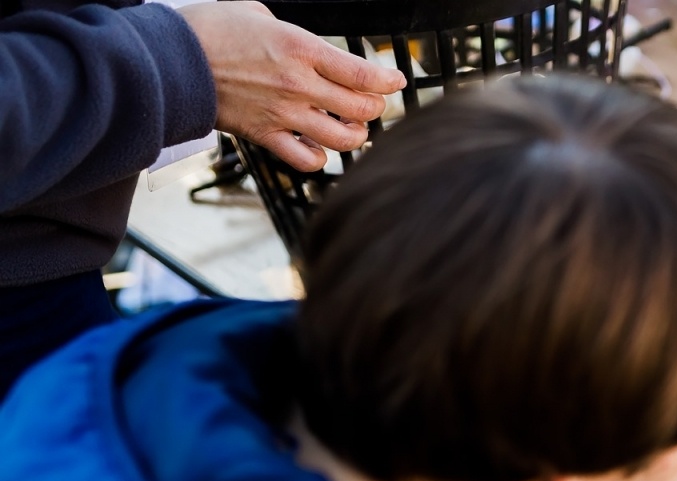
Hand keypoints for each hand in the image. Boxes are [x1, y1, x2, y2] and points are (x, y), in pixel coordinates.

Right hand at [181, 1, 406, 171]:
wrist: (171, 59)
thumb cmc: (209, 30)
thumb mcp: (258, 14)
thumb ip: (292, 34)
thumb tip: (307, 47)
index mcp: (301, 49)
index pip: (363, 74)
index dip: (387, 81)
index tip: (395, 81)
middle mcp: (299, 84)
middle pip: (362, 109)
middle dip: (375, 108)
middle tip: (373, 103)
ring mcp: (284, 114)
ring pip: (343, 139)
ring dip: (357, 136)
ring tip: (354, 128)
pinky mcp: (265, 136)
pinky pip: (307, 160)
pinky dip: (321, 158)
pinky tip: (320, 148)